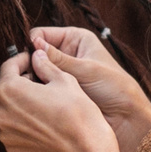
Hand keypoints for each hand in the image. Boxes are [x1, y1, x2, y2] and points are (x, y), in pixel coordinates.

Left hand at [0, 45, 112, 151]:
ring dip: (17, 104)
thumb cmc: (77, 114)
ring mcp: (4, 133)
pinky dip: (21, 124)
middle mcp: (0, 112)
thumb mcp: (63, 79)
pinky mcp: (12, 148)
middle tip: (37, 81)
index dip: (21, 60)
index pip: (7, 67)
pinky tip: (41, 121)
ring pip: (5, 111)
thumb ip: (45, 65)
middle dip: (17, 82)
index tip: (31, 60)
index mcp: (9, 90)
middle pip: (2, 89)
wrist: (86, 150)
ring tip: (40, 103)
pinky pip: (11, 130)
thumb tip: (37, 56)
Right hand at [24, 26, 150, 129]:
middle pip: (37, 53)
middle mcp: (67, 52)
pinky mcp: (60, 89)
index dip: (32, 44)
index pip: (43, 34)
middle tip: (25, 76)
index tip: (26, 57)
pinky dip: (38, 90)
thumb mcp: (84, 69)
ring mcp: (62, 72)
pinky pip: (41, 86)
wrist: (125, 116)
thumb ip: (57, 59)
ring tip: (32, 88)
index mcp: (75, 38)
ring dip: (33, 78)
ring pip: (37, 71)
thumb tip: (33, 45)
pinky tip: (37, 97)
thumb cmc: (114, 87)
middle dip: (30, 63)